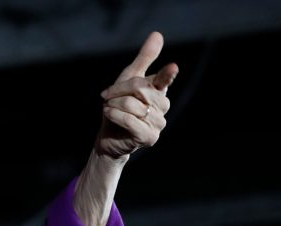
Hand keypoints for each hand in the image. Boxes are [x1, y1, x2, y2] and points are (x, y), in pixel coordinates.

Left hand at [96, 31, 178, 158]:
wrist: (109, 135)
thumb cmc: (119, 106)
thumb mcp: (128, 79)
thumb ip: (143, 59)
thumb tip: (157, 34)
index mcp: (159, 90)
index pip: (165, 79)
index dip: (168, 74)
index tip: (172, 67)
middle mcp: (163, 106)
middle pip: (139, 89)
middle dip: (118, 91)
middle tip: (108, 98)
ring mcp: (158, 123)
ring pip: (132, 104)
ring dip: (113, 105)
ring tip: (110, 109)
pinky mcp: (149, 137)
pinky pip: (129, 120)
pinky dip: (114, 115)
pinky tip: (109, 115)